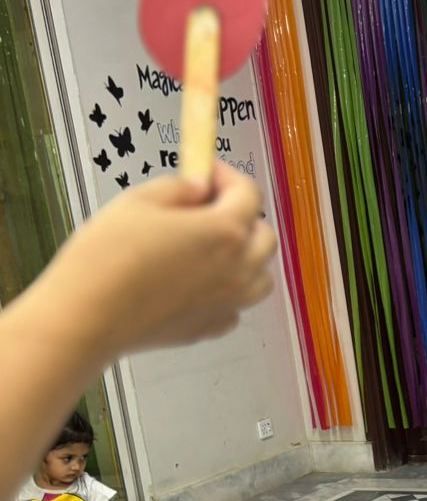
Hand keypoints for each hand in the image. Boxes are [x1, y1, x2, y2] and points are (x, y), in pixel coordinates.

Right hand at [37, 164, 276, 359]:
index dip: (228, 177)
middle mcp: (237, 270)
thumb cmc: (108, 257)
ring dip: (246, 258)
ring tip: (211, 248)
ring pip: (260, 276)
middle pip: (264, 237)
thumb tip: (198, 186)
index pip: (249, 194)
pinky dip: (227, 293)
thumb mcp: (138, 201)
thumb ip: (178, 188)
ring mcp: (227, 303)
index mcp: (225, 232)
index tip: (208, 172)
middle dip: (243, 216)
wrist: (89, 315)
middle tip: (208, 208)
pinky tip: (199, 283)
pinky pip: (236, 307)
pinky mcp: (210, 328)